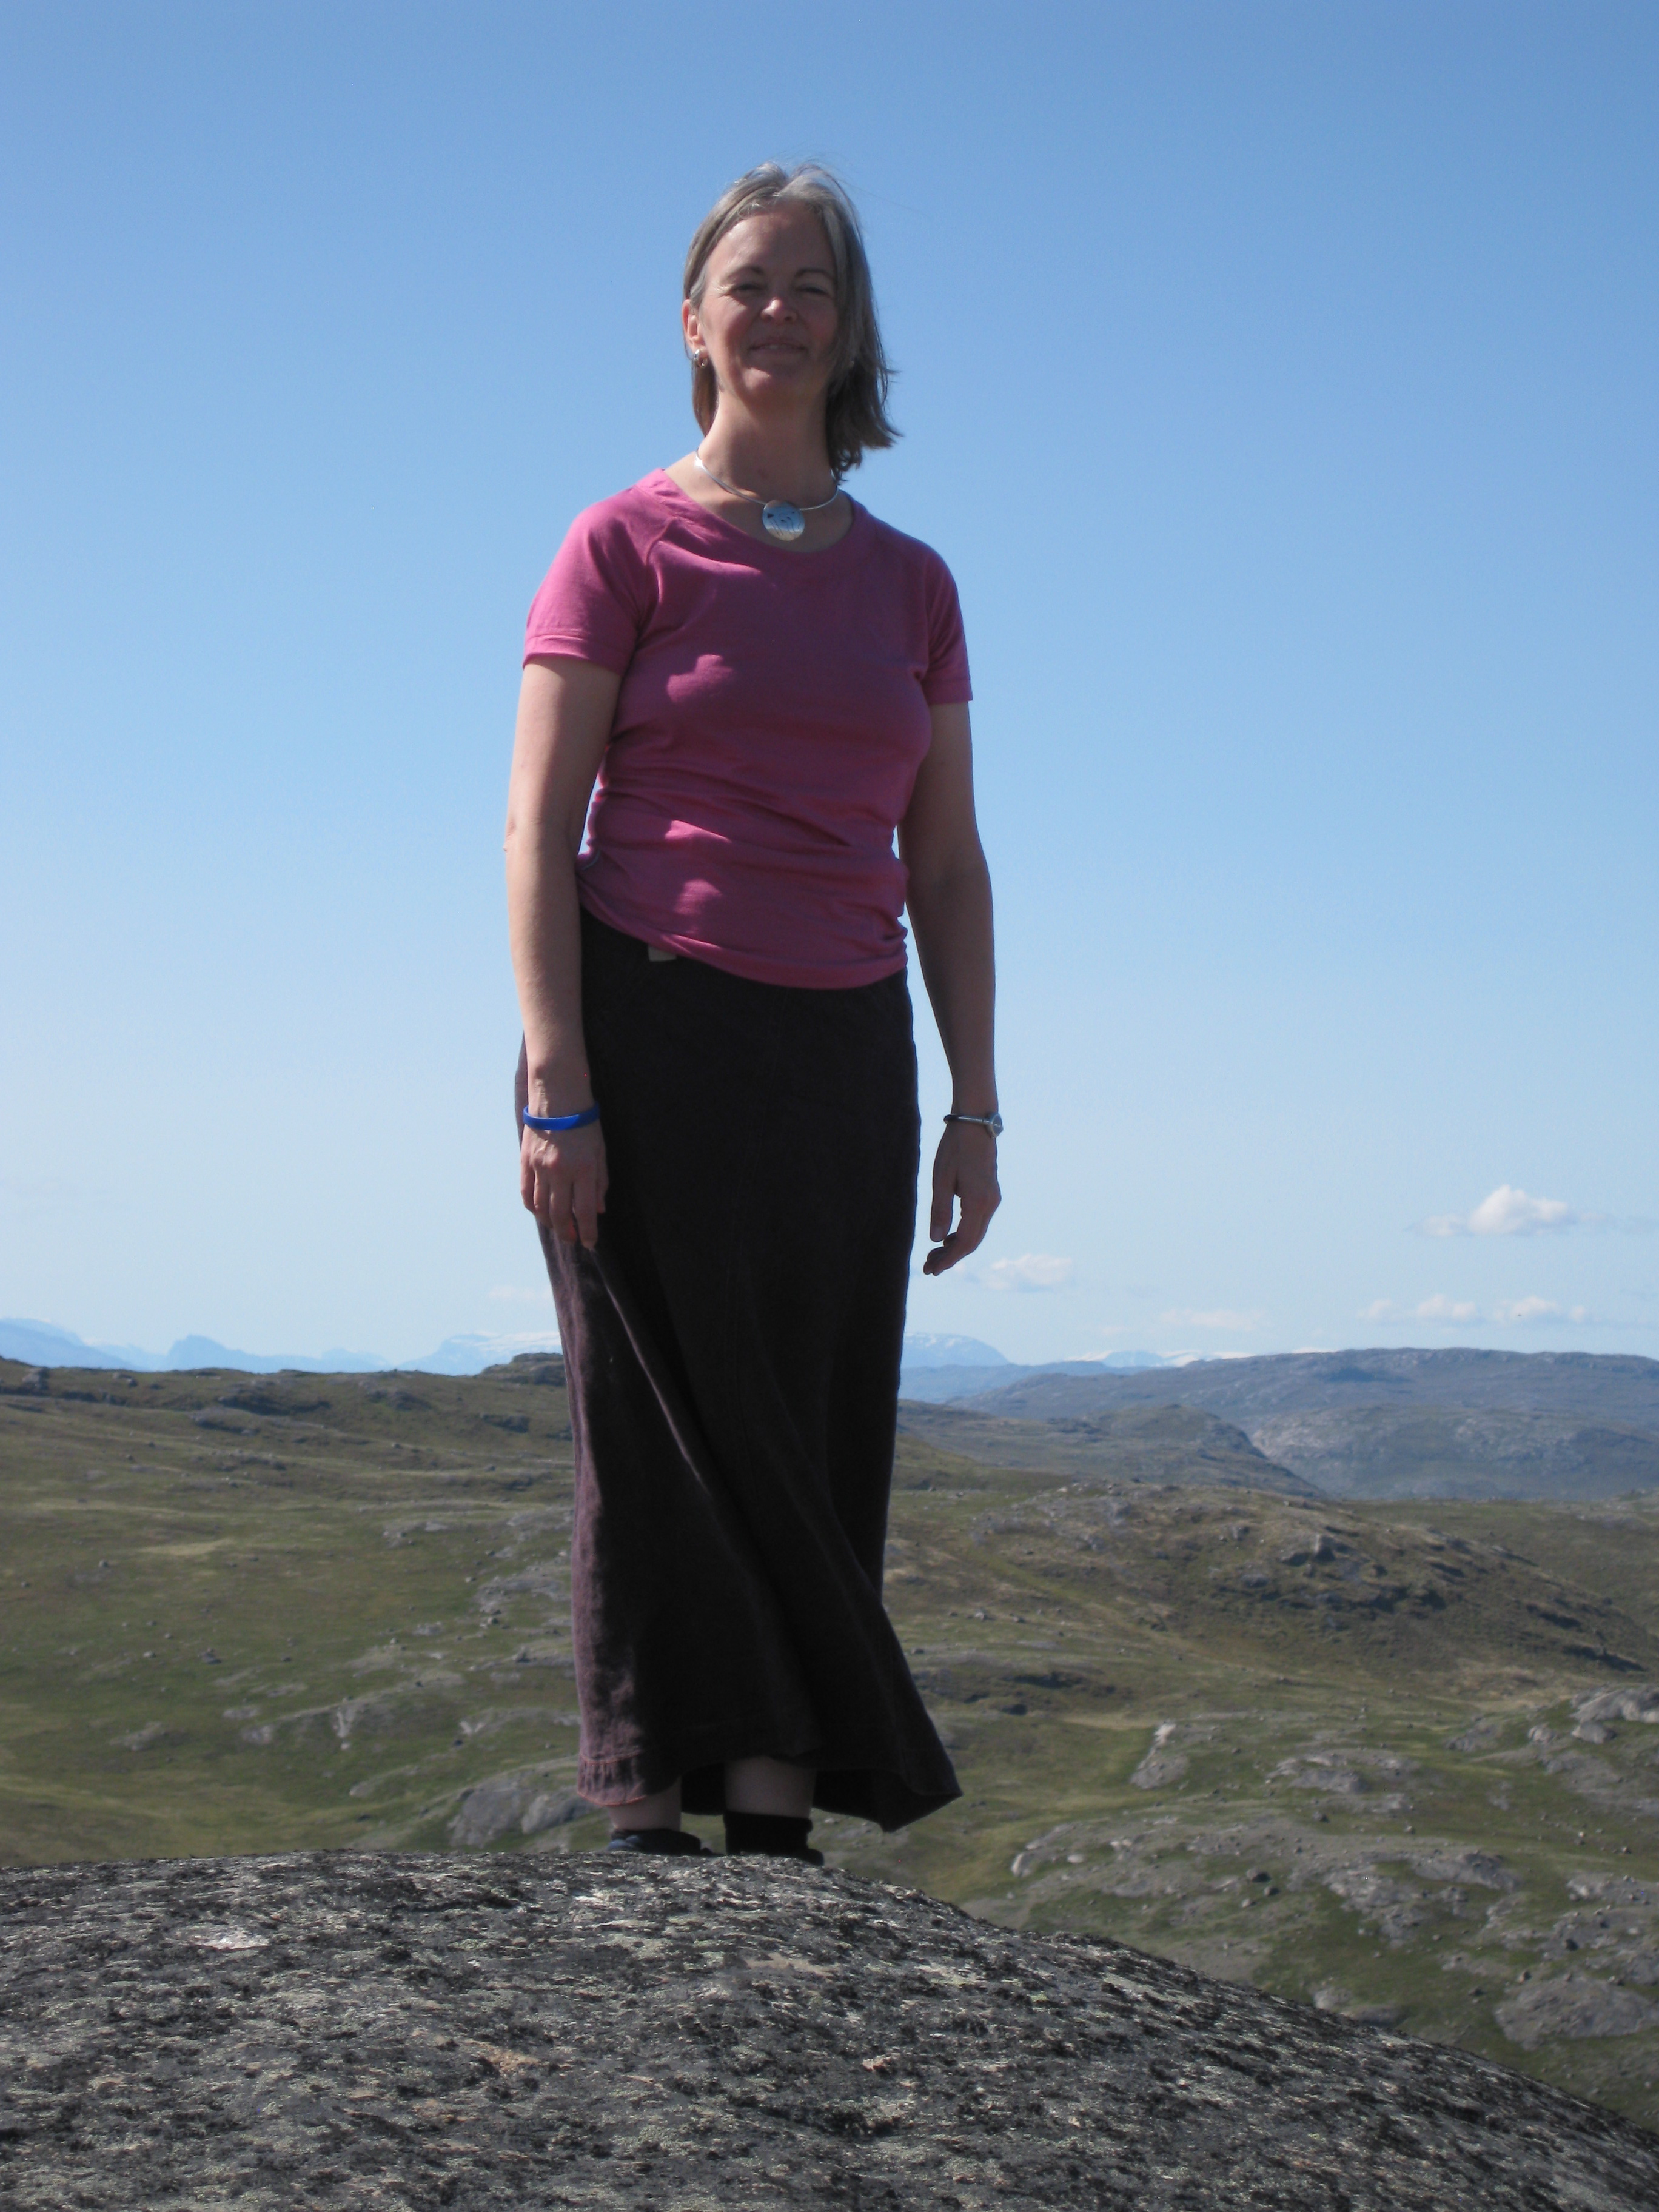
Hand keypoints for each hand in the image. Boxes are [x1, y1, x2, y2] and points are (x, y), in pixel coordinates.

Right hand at [515, 1040, 606, 1246]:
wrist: (558, 1095)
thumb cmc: (585, 1121)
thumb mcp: (601, 1150)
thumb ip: (600, 1182)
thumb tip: (599, 1209)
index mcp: (583, 1169)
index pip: (585, 1211)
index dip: (587, 1232)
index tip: (590, 1243)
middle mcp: (560, 1172)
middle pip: (560, 1215)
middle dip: (567, 1232)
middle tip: (573, 1239)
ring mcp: (540, 1167)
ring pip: (541, 1208)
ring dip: (550, 1223)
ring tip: (558, 1228)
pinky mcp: (525, 1161)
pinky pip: (526, 1193)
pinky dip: (533, 1208)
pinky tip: (540, 1212)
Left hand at [923, 1121, 999, 1275]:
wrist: (975, 1123)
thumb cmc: (955, 1147)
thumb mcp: (941, 1178)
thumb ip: (940, 1210)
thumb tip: (935, 1240)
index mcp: (978, 1203)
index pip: (965, 1242)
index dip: (949, 1260)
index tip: (932, 1271)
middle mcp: (990, 1204)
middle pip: (972, 1242)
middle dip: (951, 1257)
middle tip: (928, 1268)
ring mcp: (993, 1200)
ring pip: (976, 1233)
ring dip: (956, 1247)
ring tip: (934, 1255)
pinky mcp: (990, 1194)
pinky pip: (977, 1223)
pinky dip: (963, 1234)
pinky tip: (948, 1237)